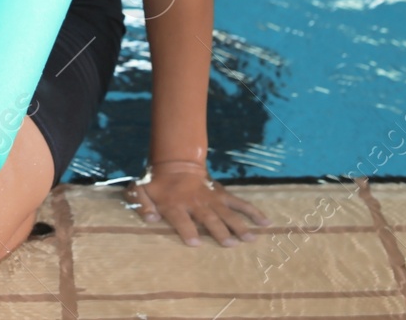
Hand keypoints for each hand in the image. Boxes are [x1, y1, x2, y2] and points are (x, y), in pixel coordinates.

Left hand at [124, 165, 270, 246]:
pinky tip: (265, 222)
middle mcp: (195, 204)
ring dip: (239, 226)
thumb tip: (149, 219)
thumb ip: (141, 204)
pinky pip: (239, 203)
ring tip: (251, 238)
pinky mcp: (222, 195)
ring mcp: (211, 199)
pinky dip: (252, 211)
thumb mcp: (140, 191)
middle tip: (231, 244)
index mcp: (175, 205)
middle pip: (209, 218)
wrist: (174, 163)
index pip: (182, 220)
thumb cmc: (157, 183)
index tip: (196, 243)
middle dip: (219, 231)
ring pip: (227, 213)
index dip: (188, 231)